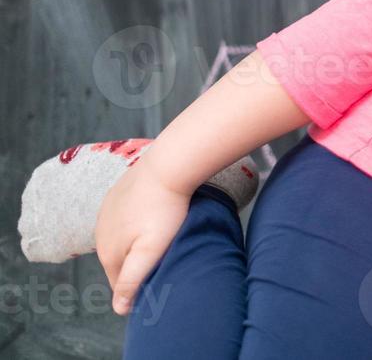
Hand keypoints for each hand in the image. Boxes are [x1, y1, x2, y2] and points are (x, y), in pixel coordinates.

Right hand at [96, 160, 193, 313]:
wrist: (166, 166)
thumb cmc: (165, 210)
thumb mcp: (151, 250)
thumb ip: (132, 279)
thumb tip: (119, 309)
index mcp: (108, 253)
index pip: (121, 284)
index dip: (140, 286)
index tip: (161, 280)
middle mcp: (100, 235)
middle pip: (120, 262)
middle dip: (138, 266)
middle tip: (164, 259)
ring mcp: (105, 214)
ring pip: (121, 239)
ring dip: (137, 243)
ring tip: (161, 238)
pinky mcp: (115, 196)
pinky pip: (123, 219)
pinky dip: (136, 223)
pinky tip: (152, 218)